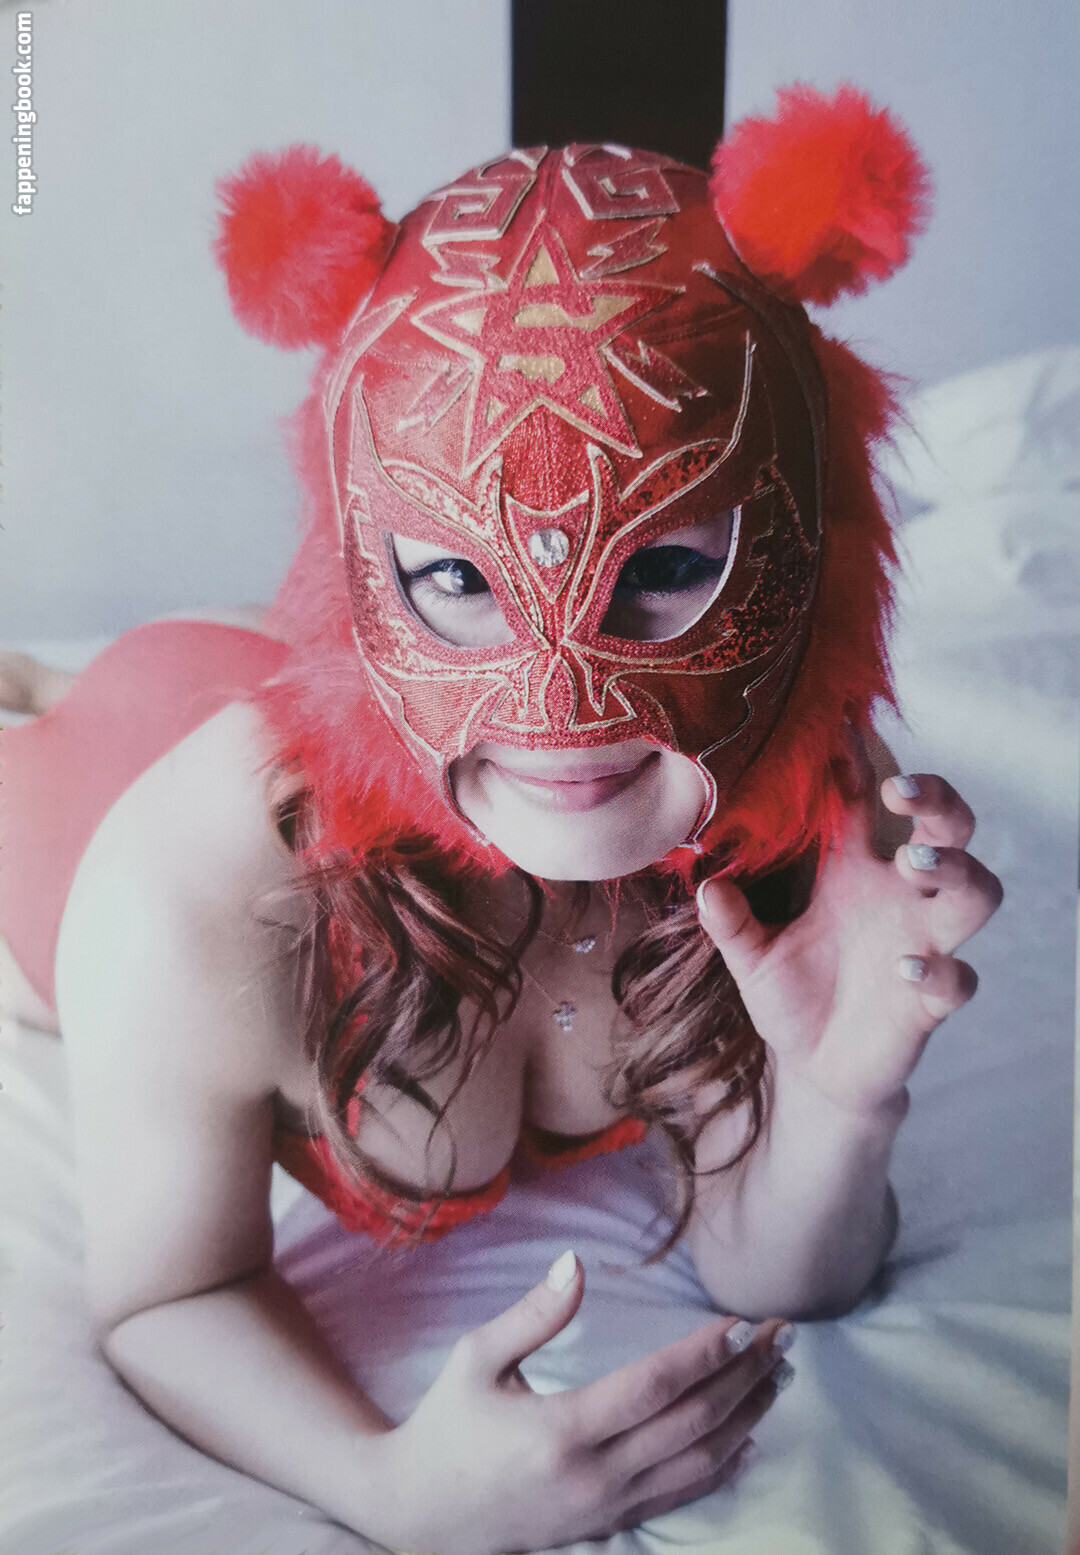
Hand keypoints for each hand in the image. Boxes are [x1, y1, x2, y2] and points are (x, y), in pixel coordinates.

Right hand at [358, 1254, 792, 1554]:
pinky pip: (681, 1496)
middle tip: (781, 1336)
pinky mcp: (609, 1525)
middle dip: (744, 1376)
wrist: (419, 1515)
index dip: (705, 1355)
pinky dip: (722, 1466)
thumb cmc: (447, 1425)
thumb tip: (575, 1262)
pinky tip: (747, 1439)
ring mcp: (607, 1508)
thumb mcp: (475, 1359)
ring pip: (698, 1463)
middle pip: (693, 1423)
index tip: (741, 1321)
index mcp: (562, 1431)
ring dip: (746, 1418)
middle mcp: (596, 1476)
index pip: (655, 1388)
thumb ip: (533, 1314)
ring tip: (777, 1376)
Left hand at [696, 740, 1003, 1117]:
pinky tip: (904, 970)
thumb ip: (730, 923)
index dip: (858, 764)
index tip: (843, 724)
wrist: (814, 1069)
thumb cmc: (791, 995)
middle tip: (902, 793)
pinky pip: (957, 980)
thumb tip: (705, 887)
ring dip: (956, 870)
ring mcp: (921, 946)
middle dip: (939, 803)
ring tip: (915, 863)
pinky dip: (939, 972)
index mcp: (852, 874)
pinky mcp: (929, 1002)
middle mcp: (897, 900)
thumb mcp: (749, 958)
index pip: (863, 804)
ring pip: (977, 892)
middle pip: (950, 829)